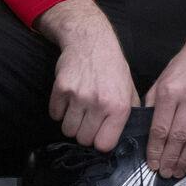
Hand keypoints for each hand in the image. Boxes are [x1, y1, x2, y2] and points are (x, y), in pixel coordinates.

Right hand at [39, 0, 137, 151]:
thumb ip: (130, 113)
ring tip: (78, 109)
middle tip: (87, 119)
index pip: (104, 144)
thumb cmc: (112, 66)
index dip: (100, 142)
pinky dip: (59, 111)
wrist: (90, 40)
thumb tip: (128, 136)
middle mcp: (99, 103)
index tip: (99, 134)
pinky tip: (68, 99)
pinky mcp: (61, 89)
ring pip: (67, 130)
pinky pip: (54, 115)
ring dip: (71, 123)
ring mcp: (78, 96)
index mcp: (119, 106)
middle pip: (83, 140)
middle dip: (84, 133)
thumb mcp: (129, 88)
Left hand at [145, 21, 185, 177]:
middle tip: (164, 173)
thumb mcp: (160, 81)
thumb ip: (152, 105)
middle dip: (170, 159)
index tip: (152, 164)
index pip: (160, 128)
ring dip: (185, 160)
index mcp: (169, 91)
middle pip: (178, 137)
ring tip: (177, 172)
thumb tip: (145, 133)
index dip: (156, 149)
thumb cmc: (182, 68)